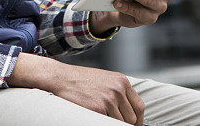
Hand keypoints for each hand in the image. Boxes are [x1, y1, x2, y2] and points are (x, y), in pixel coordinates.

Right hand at [8, 53, 143, 125]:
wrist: (60, 78)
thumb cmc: (80, 80)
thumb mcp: (105, 80)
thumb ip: (118, 92)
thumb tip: (129, 112)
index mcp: (121, 81)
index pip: (139, 107)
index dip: (137, 120)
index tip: (134, 125)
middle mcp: (117, 89)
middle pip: (132, 118)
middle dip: (124, 124)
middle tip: (113, 121)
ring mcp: (108, 98)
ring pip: (120, 122)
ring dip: (111, 122)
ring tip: (99, 114)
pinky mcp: (98, 107)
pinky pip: (106, 122)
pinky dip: (101, 121)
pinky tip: (93, 114)